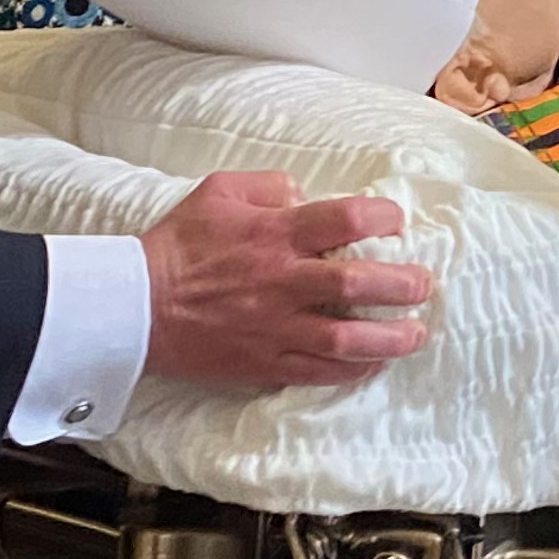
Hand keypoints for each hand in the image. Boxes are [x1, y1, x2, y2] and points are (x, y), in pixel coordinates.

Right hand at [140, 170, 432, 387]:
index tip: (394, 221)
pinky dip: (354, 370)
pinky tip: (374, 361)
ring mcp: (276, 328)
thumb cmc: (178, 245)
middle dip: (402, 285)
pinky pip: (321, 372)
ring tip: (416, 333)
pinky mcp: (266, 363)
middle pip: (358, 285)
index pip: (346, 220)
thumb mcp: (218, 192)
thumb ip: (269, 185)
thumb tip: (305, 195)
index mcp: (274, 235)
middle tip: (421, 284)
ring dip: (391, 338)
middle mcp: (282, 282)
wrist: (136, 307)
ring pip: (348, 340)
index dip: (383, 217)